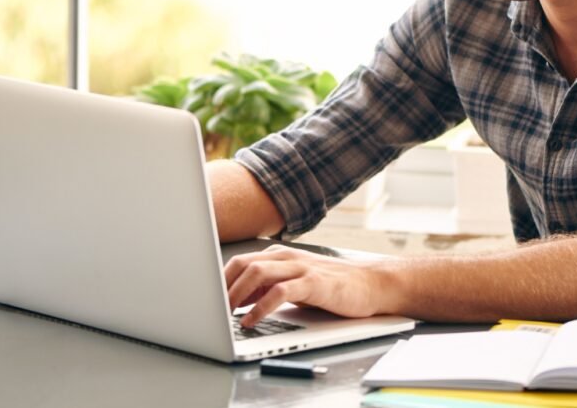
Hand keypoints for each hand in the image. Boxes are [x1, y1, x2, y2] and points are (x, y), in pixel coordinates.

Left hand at [224, 245, 390, 326]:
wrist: (371, 284)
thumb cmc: (332, 286)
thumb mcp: (294, 283)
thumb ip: (267, 287)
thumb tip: (236, 300)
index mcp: (280, 256)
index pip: (240, 261)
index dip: (219, 279)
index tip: (205, 297)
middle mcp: (288, 257)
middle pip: (243, 264)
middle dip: (223, 286)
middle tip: (209, 307)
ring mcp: (301, 268)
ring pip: (258, 272)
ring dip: (236, 294)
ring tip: (224, 313)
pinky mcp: (314, 283)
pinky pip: (280, 292)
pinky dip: (261, 307)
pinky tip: (251, 320)